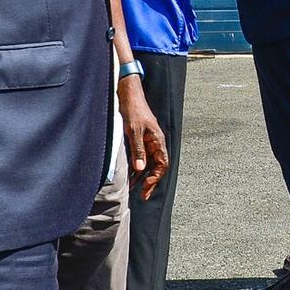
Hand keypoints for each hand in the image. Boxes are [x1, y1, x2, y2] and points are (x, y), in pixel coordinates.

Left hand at [117, 77, 168, 199]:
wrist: (128, 94)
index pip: (162, 164)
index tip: (146, 187)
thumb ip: (138, 150)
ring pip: (147, 163)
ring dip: (141, 176)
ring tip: (132, 188)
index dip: (155, 177)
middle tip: (143, 195)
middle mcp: (154, 142)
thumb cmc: (133, 110)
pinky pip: (139, 156)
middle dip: (150, 181)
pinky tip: (128, 174)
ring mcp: (146, 141)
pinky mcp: (138, 138)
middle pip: (156, 166)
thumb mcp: (134, 131)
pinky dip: (135, 167)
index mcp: (158, 140)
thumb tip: (140, 169)